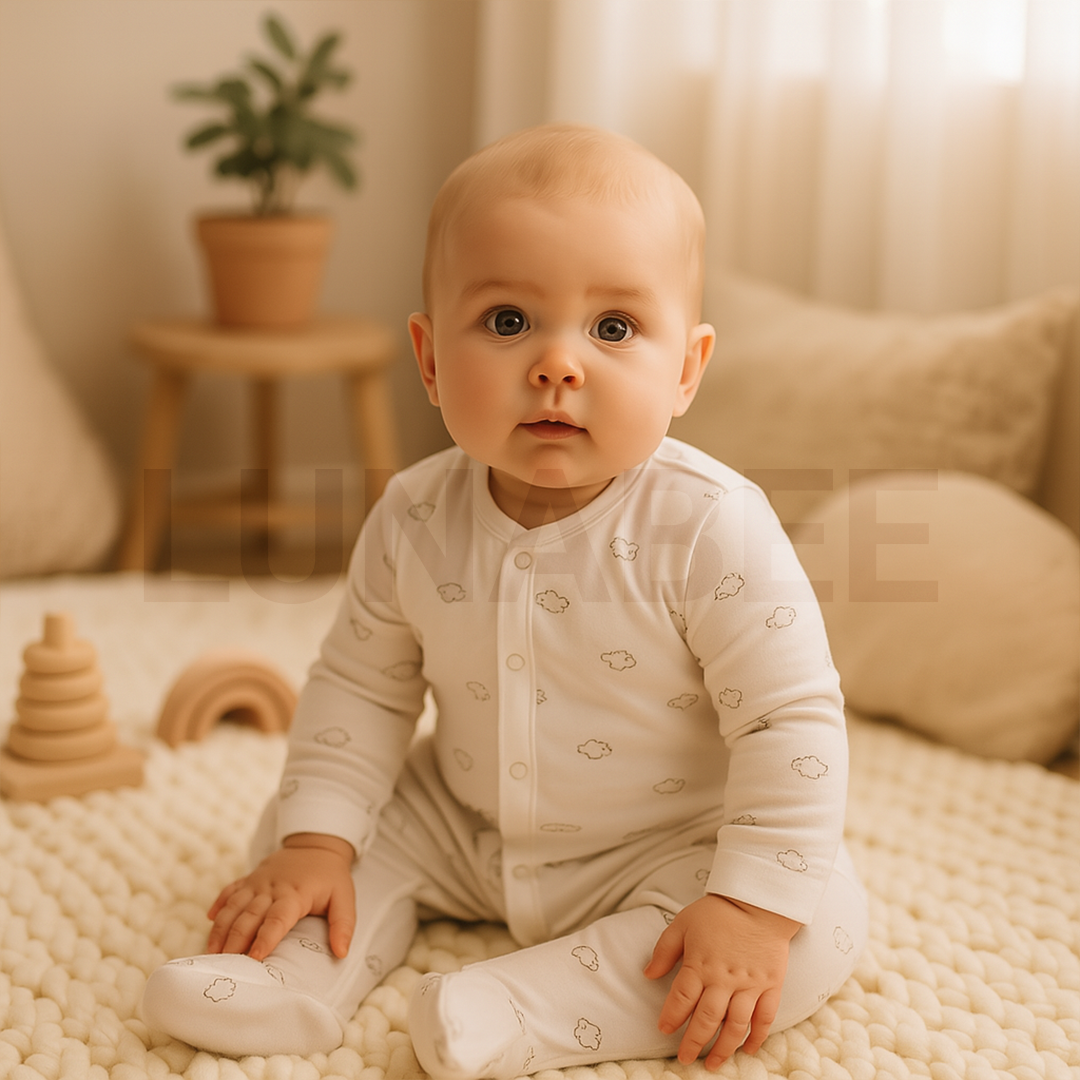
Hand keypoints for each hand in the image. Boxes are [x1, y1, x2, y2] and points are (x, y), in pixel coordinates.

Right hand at [206, 833, 355, 960]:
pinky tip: (209, 920)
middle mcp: (272, 887)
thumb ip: (343, 925)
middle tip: (225, 965)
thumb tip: (342, 953)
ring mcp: (257, 882)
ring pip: (234, 906)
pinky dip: (219, 904)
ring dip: (221, 928)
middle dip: (235, 941)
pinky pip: (230, 890)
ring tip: (212, 952)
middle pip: (249, 916)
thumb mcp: (345, 898)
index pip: (277, 919)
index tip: (255, 958)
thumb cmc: (330, 876)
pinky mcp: (249, 878)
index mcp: (295, 894)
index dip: (266, 938)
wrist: (317, 844)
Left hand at [643, 894, 799, 1069]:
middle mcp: (724, 980)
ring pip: (735, 1026)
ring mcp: (749, 985)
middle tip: (685, 1059)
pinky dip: (757, 1037)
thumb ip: (664, 950)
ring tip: (713, 1064)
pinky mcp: (770, 985)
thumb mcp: (683, 923)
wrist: (758, 901)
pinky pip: (765, 1018)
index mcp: (700, 964)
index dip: (671, 1018)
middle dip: (694, 1043)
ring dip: (723, 1048)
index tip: (664, 1030)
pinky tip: (747, 1049)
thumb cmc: (718, 911)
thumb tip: (648, 974)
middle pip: (706, 1019)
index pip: (682, 999)